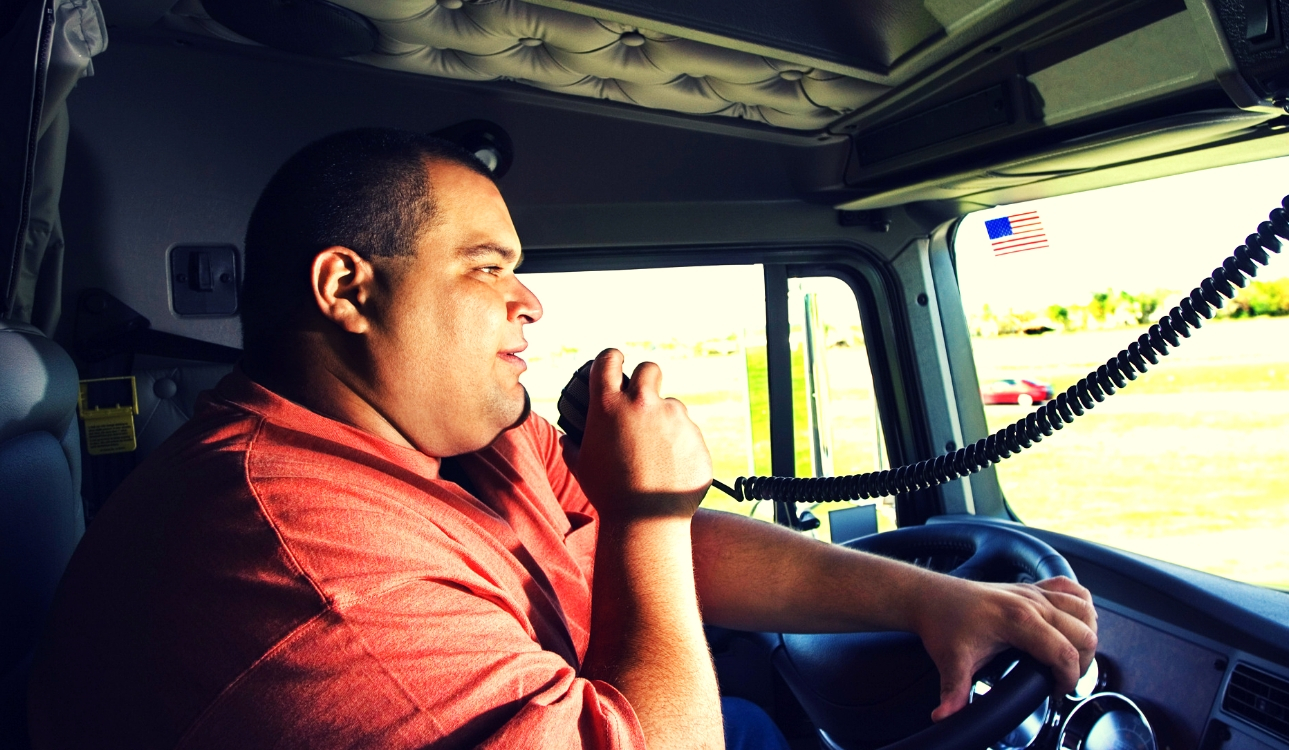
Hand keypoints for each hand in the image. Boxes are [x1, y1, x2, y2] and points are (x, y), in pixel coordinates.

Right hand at [573, 349, 712, 522]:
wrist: (645, 519)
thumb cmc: (608, 493)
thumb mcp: (581, 466)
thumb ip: (573, 445)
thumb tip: (567, 439)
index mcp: (608, 405)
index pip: (609, 358)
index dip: (612, 358)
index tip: (616, 362)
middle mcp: (642, 403)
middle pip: (649, 369)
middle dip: (647, 379)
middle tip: (643, 400)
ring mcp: (673, 418)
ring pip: (672, 406)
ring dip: (665, 421)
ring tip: (656, 454)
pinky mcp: (695, 435)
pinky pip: (688, 433)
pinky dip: (681, 446)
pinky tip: (671, 469)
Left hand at [914, 575, 1096, 721]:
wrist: (931, 596)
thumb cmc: (942, 623)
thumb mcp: (950, 662)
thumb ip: (954, 692)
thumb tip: (946, 716)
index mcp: (1018, 620)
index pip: (1064, 652)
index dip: (1068, 678)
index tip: (1056, 691)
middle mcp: (1031, 602)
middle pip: (1083, 633)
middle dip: (1082, 662)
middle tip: (1063, 678)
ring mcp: (1033, 591)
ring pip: (1085, 609)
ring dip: (1087, 634)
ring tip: (1073, 655)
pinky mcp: (1031, 586)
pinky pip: (1071, 588)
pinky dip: (1082, 605)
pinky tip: (1076, 621)